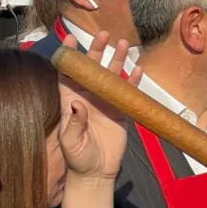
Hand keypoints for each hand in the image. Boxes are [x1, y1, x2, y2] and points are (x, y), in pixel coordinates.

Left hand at [58, 32, 142, 181]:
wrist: (97, 172)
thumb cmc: (78, 158)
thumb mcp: (71, 142)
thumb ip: (74, 123)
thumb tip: (77, 103)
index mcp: (71, 102)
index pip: (68, 74)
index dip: (69, 57)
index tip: (71, 39)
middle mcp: (88, 98)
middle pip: (93, 69)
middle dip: (97, 51)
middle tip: (104, 34)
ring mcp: (105, 104)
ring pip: (112, 77)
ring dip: (116, 60)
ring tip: (123, 44)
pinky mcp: (121, 113)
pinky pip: (128, 94)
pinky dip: (133, 82)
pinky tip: (138, 70)